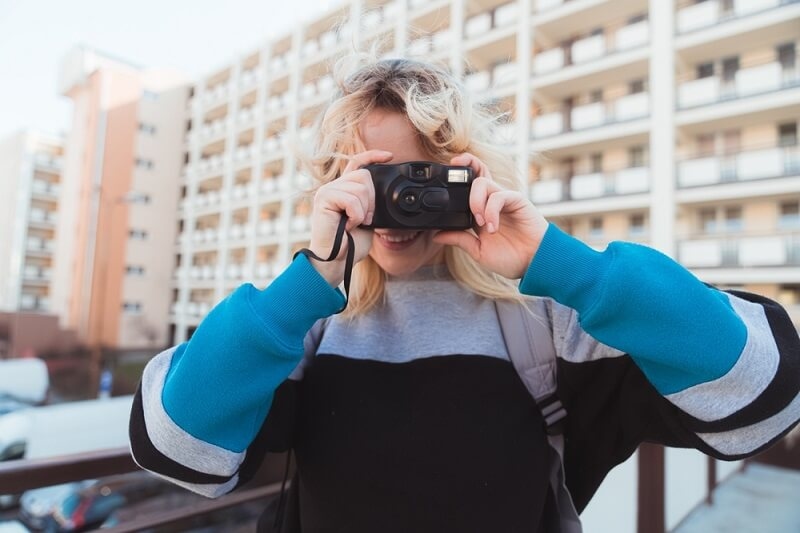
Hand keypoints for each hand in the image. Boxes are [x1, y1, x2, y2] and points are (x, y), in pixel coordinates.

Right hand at [308, 150, 392, 285]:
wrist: (335, 261)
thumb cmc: (350, 245)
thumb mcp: (367, 219)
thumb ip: (371, 202)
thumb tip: (383, 192)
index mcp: (344, 190)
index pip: (358, 163)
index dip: (373, 156)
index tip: (390, 156)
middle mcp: (334, 187)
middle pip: (364, 175)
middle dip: (372, 199)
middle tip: (366, 219)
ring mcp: (327, 191)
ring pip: (360, 188)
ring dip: (364, 211)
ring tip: (355, 224)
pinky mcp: (324, 199)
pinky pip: (351, 199)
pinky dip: (356, 215)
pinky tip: (349, 225)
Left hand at [433, 153, 548, 279]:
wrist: (533, 264)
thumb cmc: (510, 258)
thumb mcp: (478, 251)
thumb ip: (459, 240)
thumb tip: (436, 235)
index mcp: (480, 212)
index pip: (468, 187)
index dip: (456, 176)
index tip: (442, 175)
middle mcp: (491, 202)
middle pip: (478, 172)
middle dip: (465, 163)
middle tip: (453, 166)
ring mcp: (503, 200)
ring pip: (483, 182)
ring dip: (475, 201)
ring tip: (480, 223)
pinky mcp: (517, 201)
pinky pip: (499, 196)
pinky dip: (491, 210)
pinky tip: (492, 228)